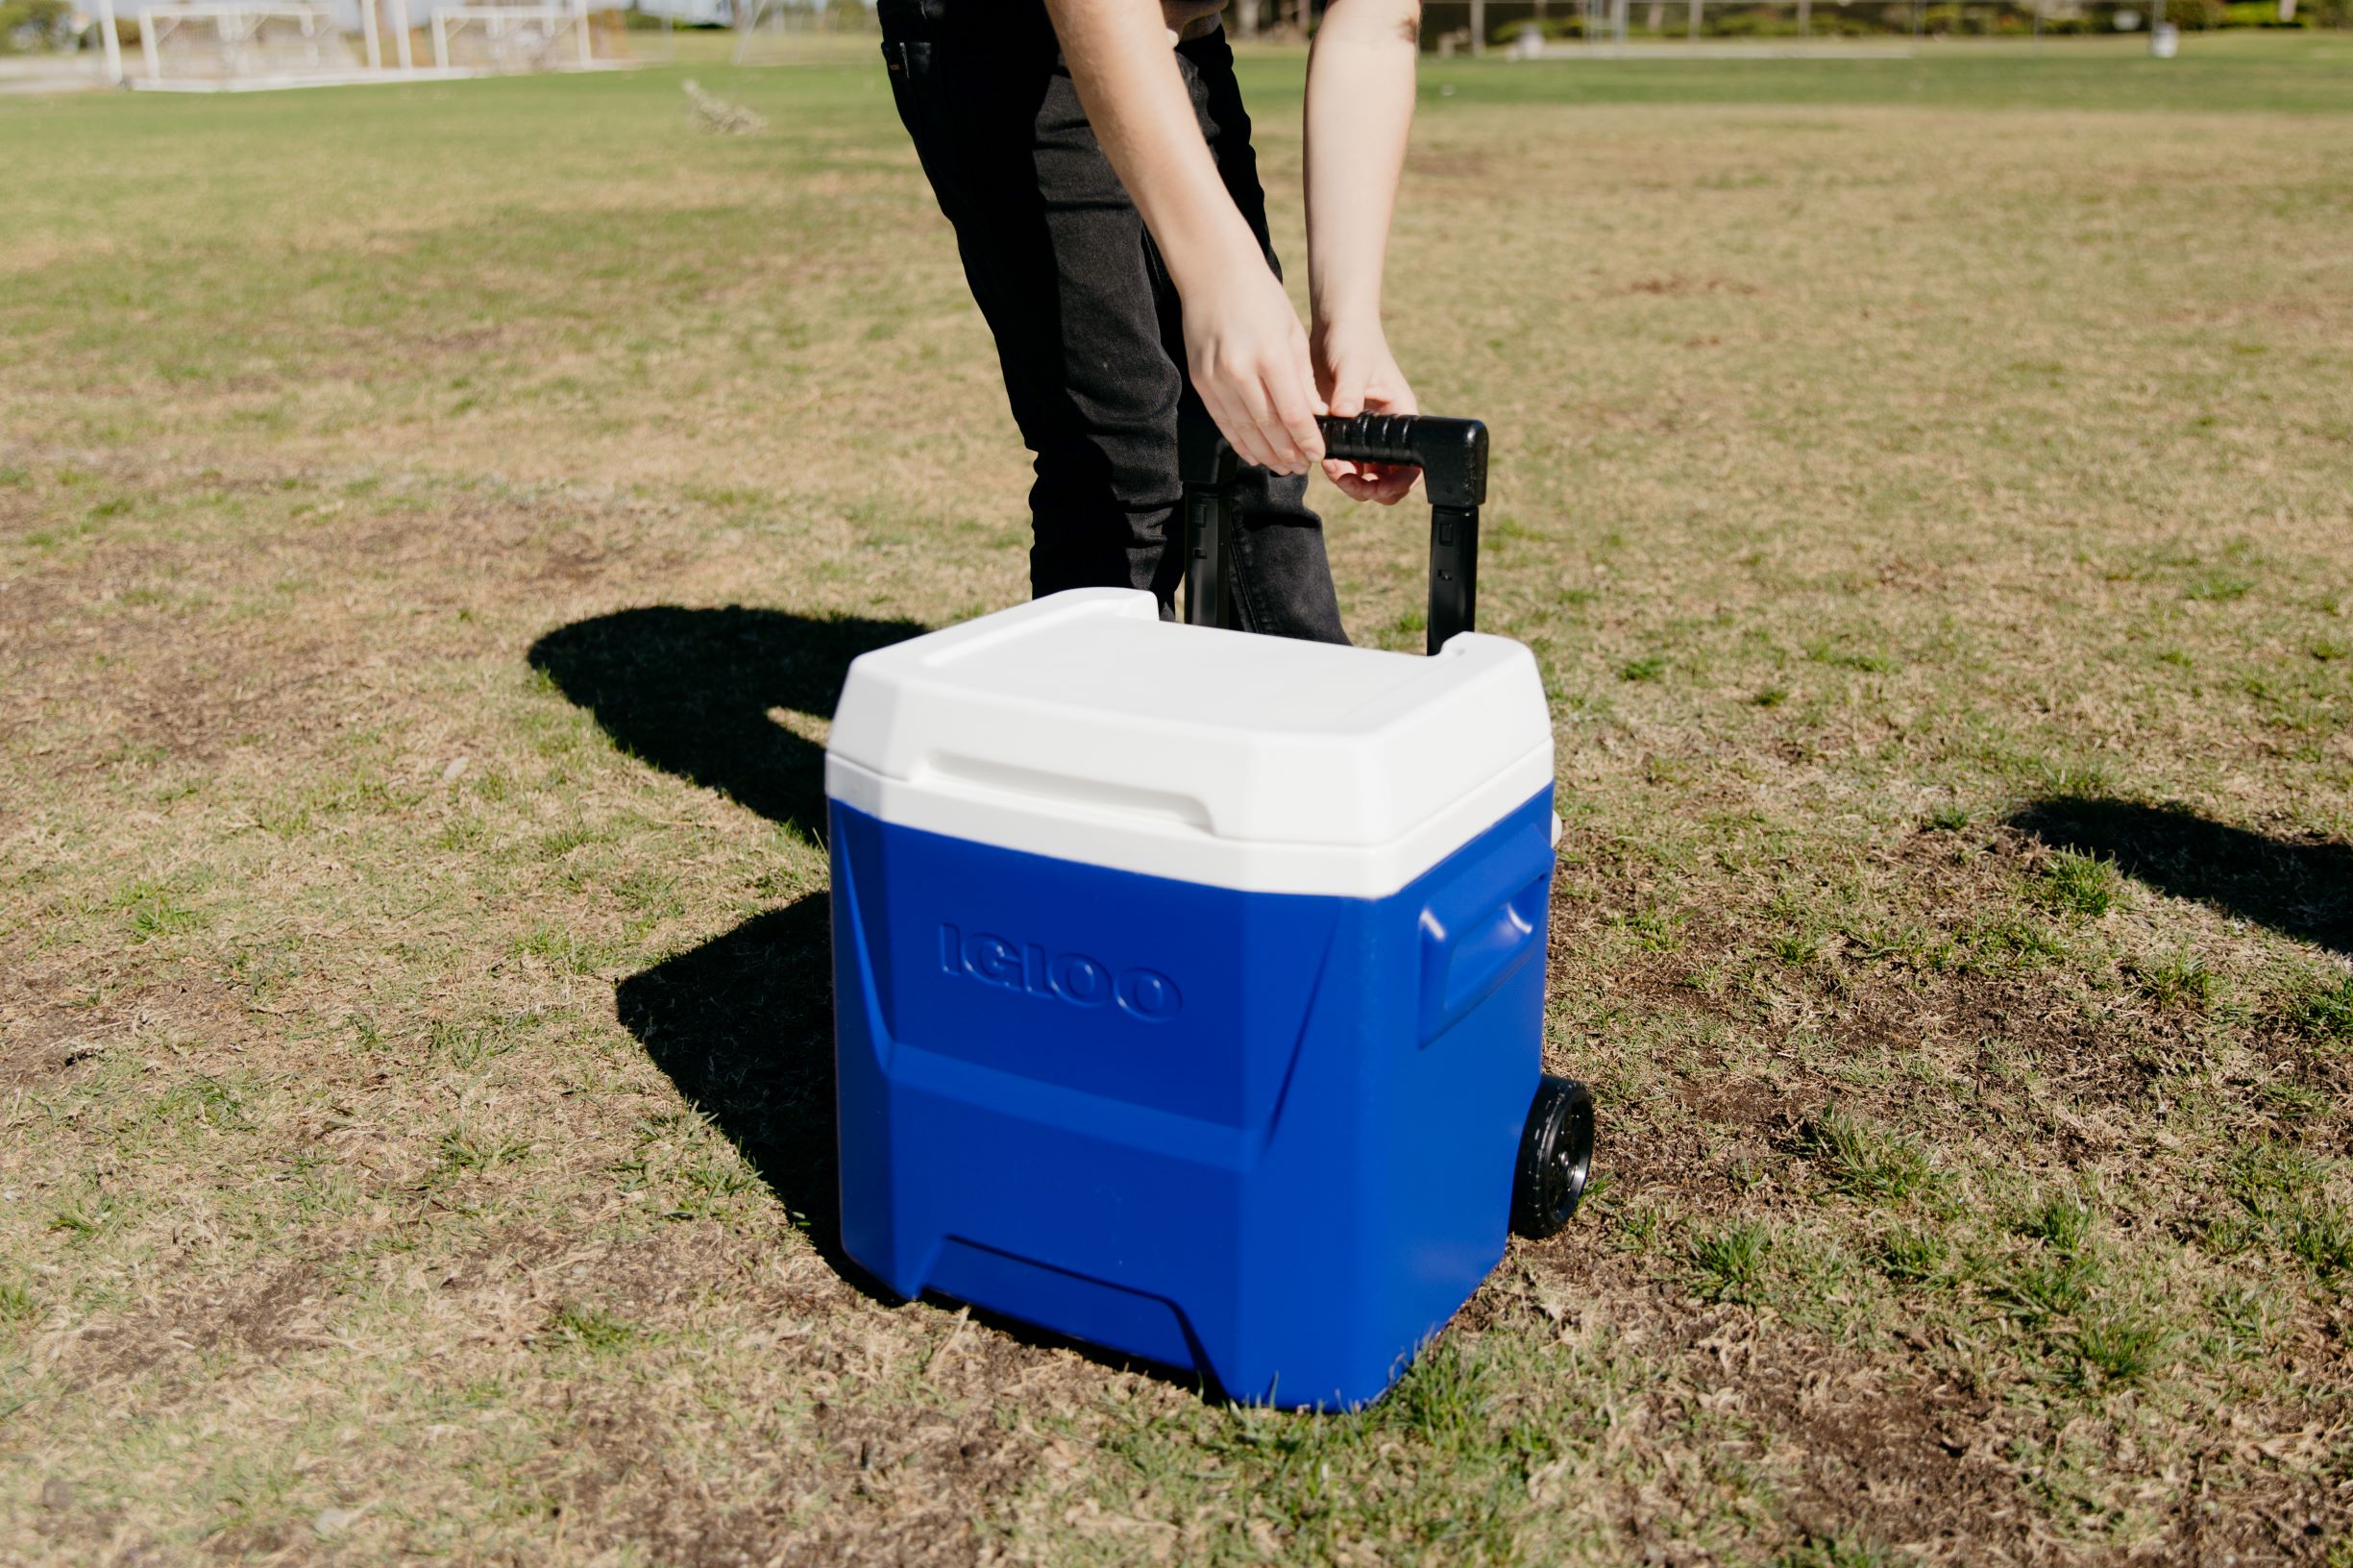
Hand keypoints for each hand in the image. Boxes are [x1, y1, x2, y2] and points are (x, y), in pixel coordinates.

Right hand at [1181, 257, 1325, 474]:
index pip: (1293, 413)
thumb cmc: (1260, 297)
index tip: (1319, 454)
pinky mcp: (1200, 380)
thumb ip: (1302, 378)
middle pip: (1268, 427)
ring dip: (1265, 453)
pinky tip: (1253, 453)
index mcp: (1270, 356)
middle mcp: (1240, 371)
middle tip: (1302, 465)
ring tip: (1282, 466)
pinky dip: (1238, 441)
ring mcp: (1215, 378)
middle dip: (1288, 451)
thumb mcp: (1291, 333)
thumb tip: (1315, 418)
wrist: (1212, 271)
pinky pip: (1222, 421)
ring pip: (1243, 430)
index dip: (1307, 439)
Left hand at [1312, 320, 1419, 504]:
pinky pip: (1343, 459)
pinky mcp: (1345, 429)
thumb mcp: (1354, 364)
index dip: (1395, 485)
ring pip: (1363, 473)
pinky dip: (1332, 464)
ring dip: (1347, 478)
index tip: (1372, 487)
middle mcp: (1388, 430)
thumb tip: (1344, 414)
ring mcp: (1366, 432)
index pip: (1412, 467)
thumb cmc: (1354, 339)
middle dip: (1367, 487)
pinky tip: (1320, 453)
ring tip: (1329, 465)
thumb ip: (1350, 391)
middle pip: (1386, 478)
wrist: (1334, 326)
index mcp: (1402, 418)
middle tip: (1344, 479)